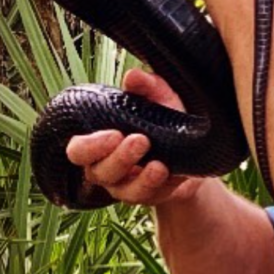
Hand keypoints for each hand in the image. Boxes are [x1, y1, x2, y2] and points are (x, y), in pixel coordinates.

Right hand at [66, 69, 205, 205]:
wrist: (196, 148)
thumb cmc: (167, 119)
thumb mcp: (161, 98)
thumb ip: (146, 85)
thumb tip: (133, 75)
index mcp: (100, 143)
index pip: (78, 150)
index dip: (90, 146)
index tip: (114, 133)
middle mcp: (107, 167)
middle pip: (98, 172)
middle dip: (117, 159)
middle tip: (140, 140)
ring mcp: (127, 186)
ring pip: (123, 190)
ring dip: (141, 178)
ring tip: (159, 165)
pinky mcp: (150, 196)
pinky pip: (151, 197)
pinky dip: (162, 185)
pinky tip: (172, 174)